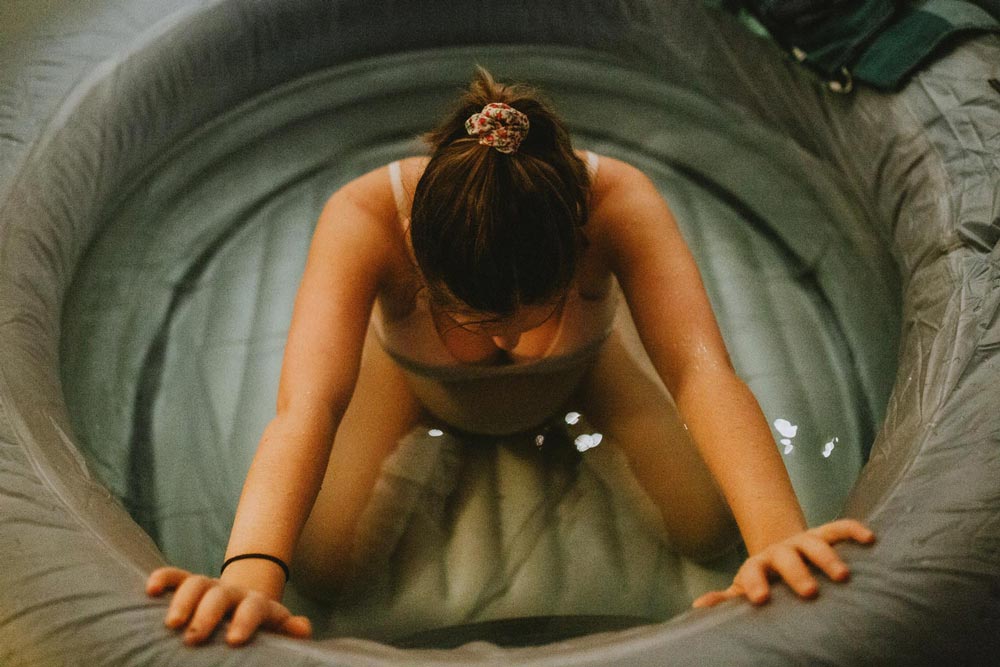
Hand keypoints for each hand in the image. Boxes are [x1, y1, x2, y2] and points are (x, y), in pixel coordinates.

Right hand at [146, 567, 311, 645]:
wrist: (244, 609)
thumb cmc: (260, 630)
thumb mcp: (277, 630)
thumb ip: (289, 630)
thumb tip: (303, 628)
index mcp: (258, 606)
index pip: (254, 607)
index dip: (245, 621)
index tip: (234, 640)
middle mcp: (233, 593)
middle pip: (221, 595)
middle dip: (207, 615)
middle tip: (193, 638)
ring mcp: (211, 587)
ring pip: (196, 584)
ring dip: (182, 600)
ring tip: (171, 624)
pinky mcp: (189, 586)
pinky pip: (176, 576)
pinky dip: (163, 578)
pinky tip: (150, 590)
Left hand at [691, 519, 874, 608]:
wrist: (780, 551)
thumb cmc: (764, 579)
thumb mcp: (743, 587)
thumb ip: (725, 598)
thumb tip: (699, 606)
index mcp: (759, 565)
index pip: (753, 570)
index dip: (755, 582)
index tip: (759, 599)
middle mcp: (781, 551)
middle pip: (787, 556)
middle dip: (797, 573)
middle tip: (809, 592)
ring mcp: (803, 541)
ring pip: (815, 542)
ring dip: (827, 556)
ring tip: (842, 576)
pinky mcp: (824, 535)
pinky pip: (839, 528)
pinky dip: (852, 530)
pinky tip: (869, 539)